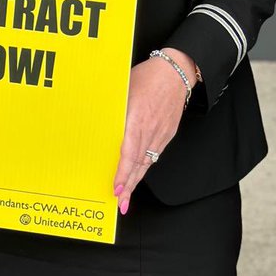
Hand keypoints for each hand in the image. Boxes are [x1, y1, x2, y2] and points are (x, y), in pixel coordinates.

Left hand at [113, 49, 194, 214]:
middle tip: (121, 204)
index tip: (116, 188)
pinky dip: (145, 167)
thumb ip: (114, 110)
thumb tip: (98, 124)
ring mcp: (161, 133)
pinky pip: (155, 154)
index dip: (123, 174)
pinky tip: (138, 174)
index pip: (129, 153)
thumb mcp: (125, 89)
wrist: (177, 71)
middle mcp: (151, 130)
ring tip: (127, 196)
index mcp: (138, 118)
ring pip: (147, 162)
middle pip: (139, 164)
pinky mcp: (167, 133)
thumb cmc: (150, 76)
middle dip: (129, 186)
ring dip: (136, 180)